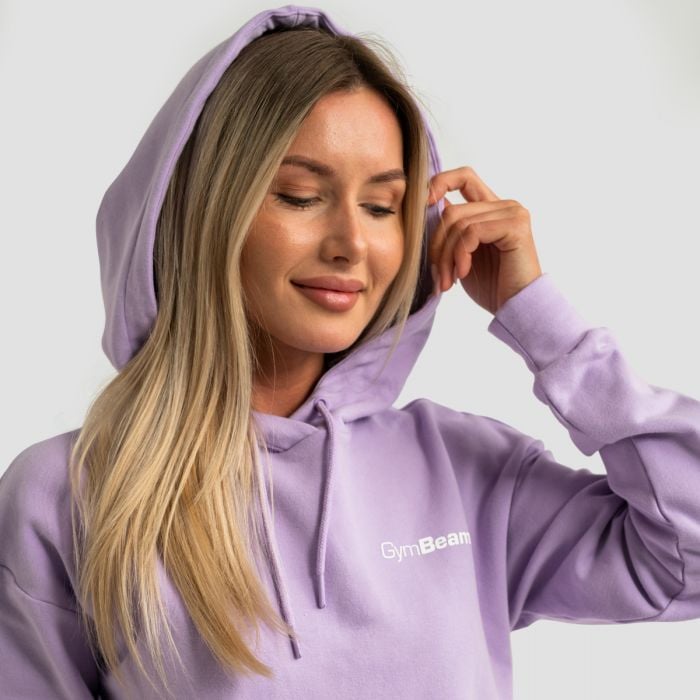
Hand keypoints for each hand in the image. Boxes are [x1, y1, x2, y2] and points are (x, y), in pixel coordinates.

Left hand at [427, 166, 542, 314]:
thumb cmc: (492, 286)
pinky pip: (472, 232)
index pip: (463, 177)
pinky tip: (463, 273)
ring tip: (448, 280)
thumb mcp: (462, 256)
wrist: (516, 308)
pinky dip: (461, 255)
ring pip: (458, 223)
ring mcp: (512, 213)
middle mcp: (504, 206)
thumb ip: (451, 232)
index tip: (423, 204)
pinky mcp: (515, 226)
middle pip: (452, 210)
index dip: (440, 183)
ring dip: (446, 256)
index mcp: (491, 209)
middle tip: (438, 274)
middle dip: (437, 245)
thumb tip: (427, 211)